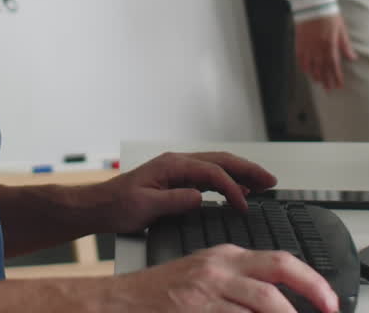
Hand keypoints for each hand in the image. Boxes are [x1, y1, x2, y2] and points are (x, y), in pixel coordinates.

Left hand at [95, 151, 276, 233]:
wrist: (98, 207)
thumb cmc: (117, 206)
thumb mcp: (145, 206)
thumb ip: (175, 200)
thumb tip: (201, 198)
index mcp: (172, 165)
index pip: (211, 172)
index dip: (232, 187)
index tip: (244, 205)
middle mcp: (177, 162)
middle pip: (221, 161)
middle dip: (248, 169)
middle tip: (271, 181)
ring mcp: (177, 169)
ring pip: (217, 166)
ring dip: (241, 173)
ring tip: (263, 183)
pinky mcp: (176, 179)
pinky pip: (209, 176)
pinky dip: (228, 181)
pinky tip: (238, 190)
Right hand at [106, 244, 338, 312]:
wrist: (121, 301)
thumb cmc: (162, 293)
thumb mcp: (205, 277)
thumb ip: (241, 284)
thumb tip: (280, 303)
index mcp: (227, 256)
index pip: (281, 261)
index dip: (312, 281)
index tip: (330, 300)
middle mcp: (220, 268)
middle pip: (279, 273)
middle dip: (312, 292)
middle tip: (329, 311)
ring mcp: (208, 290)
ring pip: (264, 302)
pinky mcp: (196, 310)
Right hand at [294, 15, 356, 90]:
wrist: (312, 3)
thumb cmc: (329, 14)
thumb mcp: (341, 28)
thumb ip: (345, 45)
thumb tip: (352, 58)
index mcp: (330, 45)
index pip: (334, 65)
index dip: (336, 76)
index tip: (339, 85)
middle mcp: (318, 48)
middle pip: (322, 68)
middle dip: (326, 79)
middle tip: (329, 89)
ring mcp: (307, 46)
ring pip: (311, 65)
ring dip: (315, 75)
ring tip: (319, 82)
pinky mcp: (299, 42)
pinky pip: (300, 58)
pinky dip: (303, 66)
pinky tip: (306, 71)